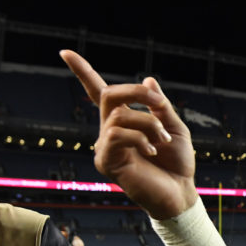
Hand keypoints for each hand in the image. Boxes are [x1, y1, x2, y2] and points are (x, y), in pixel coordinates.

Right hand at [60, 50, 197, 218]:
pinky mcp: (106, 161)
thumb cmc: (178, 164)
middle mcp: (110, 130)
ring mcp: (106, 146)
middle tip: (160, 104)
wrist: (180, 192)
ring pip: (119, 116)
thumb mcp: (175, 128)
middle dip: (136, 92)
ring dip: (149, 123)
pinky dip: (140, 138)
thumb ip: (161, 107)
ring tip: (163, 140)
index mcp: (125, 121)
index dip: (82, 72)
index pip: (99, 93)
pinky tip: (152, 151)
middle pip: (108, 94)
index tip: (65, 52)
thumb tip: (148, 79)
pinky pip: (116, 135)